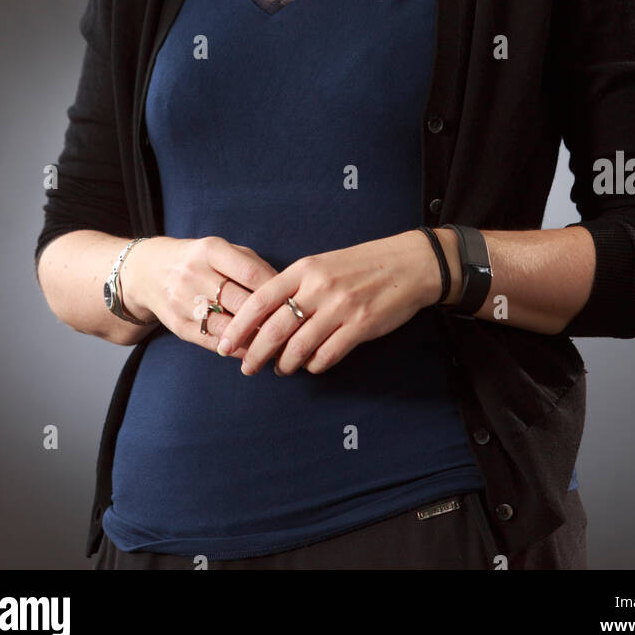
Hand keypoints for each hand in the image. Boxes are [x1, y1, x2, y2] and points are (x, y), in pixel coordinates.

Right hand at [121, 235, 280, 360]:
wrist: (148, 272)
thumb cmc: (198, 260)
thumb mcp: (222, 250)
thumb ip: (252, 265)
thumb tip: (285, 289)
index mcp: (210, 250)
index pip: (250, 273)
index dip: (276, 290)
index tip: (295, 302)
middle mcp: (194, 275)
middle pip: (241, 303)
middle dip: (271, 318)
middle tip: (295, 329)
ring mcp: (184, 303)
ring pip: (229, 327)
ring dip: (257, 340)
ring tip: (281, 346)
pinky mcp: (179, 326)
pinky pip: (214, 342)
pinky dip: (237, 350)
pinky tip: (255, 353)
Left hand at [216, 230, 437, 375]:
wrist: (408, 264)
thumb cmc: (362, 265)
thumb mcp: (323, 264)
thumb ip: (296, 286)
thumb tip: (266, 316)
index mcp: (305, 269)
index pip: (260, 300)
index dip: (239, 325)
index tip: (225, 344)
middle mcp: (319, 288)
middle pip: (274, 328)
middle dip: (255, 353)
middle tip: (246, 368)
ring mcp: (340, 308)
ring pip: (299, 347)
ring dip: (285, 364)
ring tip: (281, 369)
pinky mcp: (360, 327)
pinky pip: (327, 356)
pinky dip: (314, 365)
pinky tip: (311, 365)